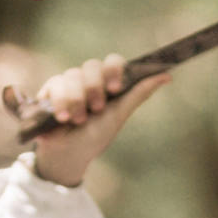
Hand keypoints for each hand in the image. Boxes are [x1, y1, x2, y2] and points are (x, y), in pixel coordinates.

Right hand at [30, 55, 170, 187]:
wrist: (68, 155)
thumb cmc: (94, 137)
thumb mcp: (118, 117)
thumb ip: (138, 94)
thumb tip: (167, 76)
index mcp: (107, 83)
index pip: (113, 62)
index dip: (114, 70)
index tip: (114, 89)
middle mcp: (88, 80)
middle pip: (91, 66)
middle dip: (93, 88)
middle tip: (95, 109)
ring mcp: (68, 83)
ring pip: (72, 75)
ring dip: (76, 100)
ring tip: (76, 121)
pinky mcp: (50, 90)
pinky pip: (55, 84)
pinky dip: (59, 101)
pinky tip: (61, 117)